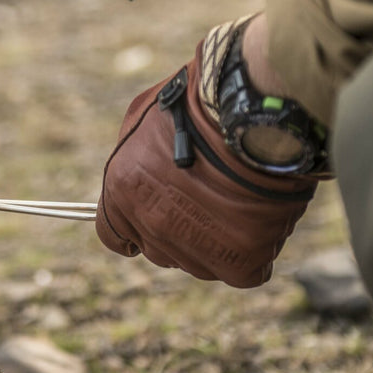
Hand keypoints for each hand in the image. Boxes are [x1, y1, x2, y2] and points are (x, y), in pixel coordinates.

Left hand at [96, 43, 315, 286]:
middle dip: (176, 229)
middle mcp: (154, 225)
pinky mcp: (241, 262)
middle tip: (204, 200)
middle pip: (158, 250)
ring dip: (214, 241)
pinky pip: (242, 272)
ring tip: (237, 203)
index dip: (134, 225)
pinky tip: (259, 223)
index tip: (152, 216)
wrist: (259, 110)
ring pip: (200, 263)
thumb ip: (132, 158)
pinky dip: (251, 253)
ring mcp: (197, 248)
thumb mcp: (144, 117)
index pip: (114, 234)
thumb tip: (137, 176)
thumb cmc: (204, 101)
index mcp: (124, 190)